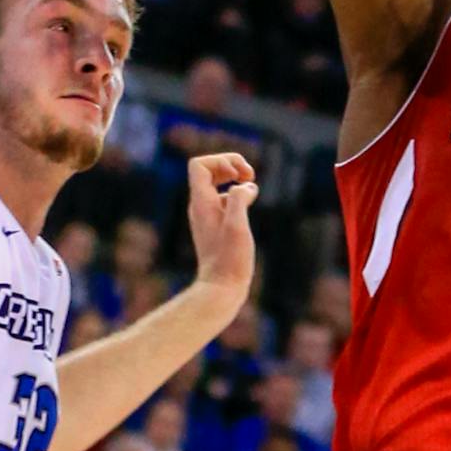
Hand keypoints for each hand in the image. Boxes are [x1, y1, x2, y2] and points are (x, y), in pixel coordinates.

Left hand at [187, 153, 257, 298]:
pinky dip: (236, 193)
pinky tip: (249, 205)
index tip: (240, 175)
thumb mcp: (237, 226)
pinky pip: (222, 198)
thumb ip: (238, 200)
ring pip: (216, 183)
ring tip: (251, 185)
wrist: (221, 289)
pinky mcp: (216, 226)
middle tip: (249, 175)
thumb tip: (246, 187)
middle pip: (207, 169)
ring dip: (234, 177)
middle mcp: (200, 206)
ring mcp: (207, 216)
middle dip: (230, 164)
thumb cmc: (230, 260)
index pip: (199, 165)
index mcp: (201, 202)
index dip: (222, 161)